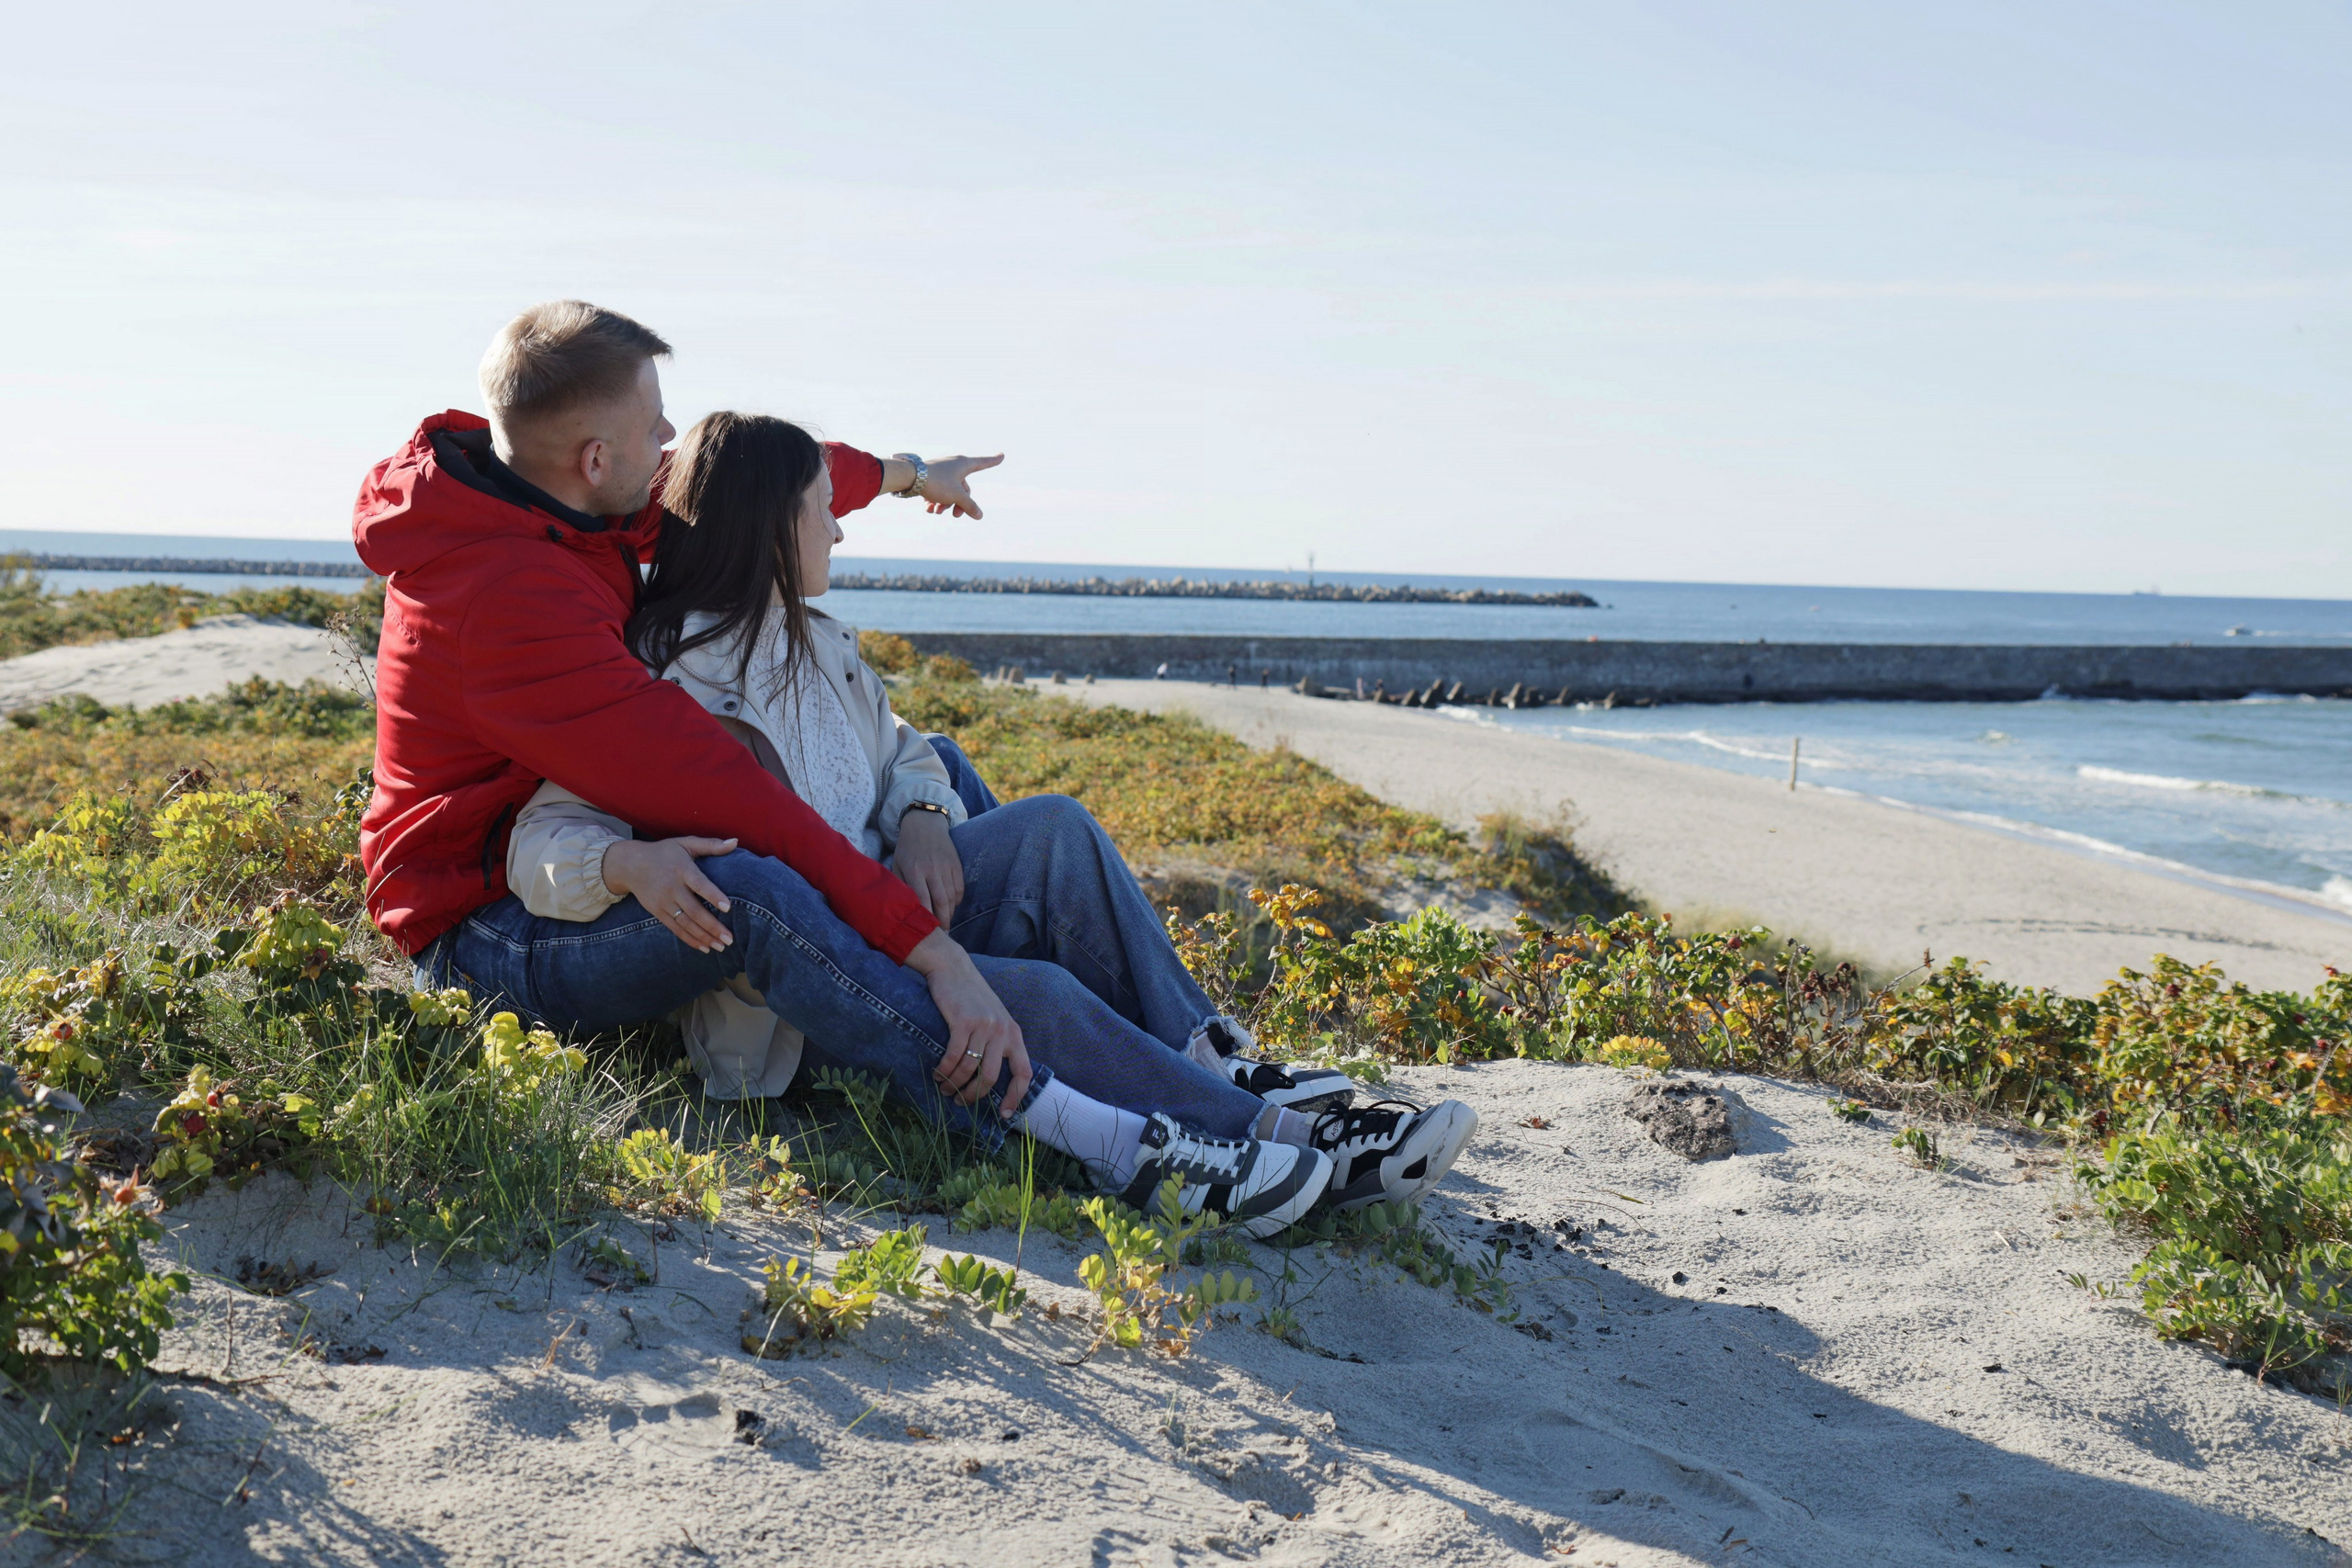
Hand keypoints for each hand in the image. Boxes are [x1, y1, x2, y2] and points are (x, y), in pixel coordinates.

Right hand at [600, 836, 737, 952]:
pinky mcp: (657, 912)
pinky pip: (675, 929)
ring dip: (704, 937)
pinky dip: (690, 939)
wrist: (630, 864)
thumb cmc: (664, 852)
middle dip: (713, 926)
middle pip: (694, 910)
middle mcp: (672, 888)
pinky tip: (704, 947)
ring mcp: (663, 902)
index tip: (728, 908)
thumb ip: (711, 844)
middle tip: (730, 939)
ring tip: (721, 946)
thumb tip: (735, 842)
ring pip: (686, 923)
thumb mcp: (685, 843)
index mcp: (682, 869)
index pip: (699, 884)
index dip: (713, 896)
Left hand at [892, 809, 963, 925]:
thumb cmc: (907, 848)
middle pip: (941, 902)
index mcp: (914, 870)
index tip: (926, 930)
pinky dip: (958, 900)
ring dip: (950, 913)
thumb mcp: (897, 864)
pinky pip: (960, 887)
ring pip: (952, 897)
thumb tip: (901, 908)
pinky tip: (952, 906)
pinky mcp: (957, 864)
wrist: (925, 824)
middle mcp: (932, 869)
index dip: (926, 917)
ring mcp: (946, 867)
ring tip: (946, 923)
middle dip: (943, 921)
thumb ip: (900, 885)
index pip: (922, 900)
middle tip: (942, 934)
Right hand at [903, 929, 1029, 1115]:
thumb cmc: (972, 998)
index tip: (1002, 1114)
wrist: (953, 968)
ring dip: (954, 1084)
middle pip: (991, 1078)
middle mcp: (1003, 1032)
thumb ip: (998, 1043)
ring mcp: (984, 1026)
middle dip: (973, 1096)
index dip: (1015, 1097)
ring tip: (944, 1088)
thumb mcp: (995, 1019)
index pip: (1024, 1073)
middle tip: (959, 1101)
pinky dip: (944, 1070)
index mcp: (1014, 1034)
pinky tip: (937, 1074)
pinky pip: (953, 1056)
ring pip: (970, 1069)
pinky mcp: (963, 1022)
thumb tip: (990, 1079)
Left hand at [918, 454, 1003, 518]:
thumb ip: (969, 506)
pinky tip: (928, 508)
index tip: (1002, 455)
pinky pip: (938, 489)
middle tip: (955, 516)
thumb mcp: (956, 496)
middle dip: (959, 503)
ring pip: (949, 491)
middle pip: (963, 487)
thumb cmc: (937, 482)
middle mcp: (953, 465)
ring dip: (944, 504)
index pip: (983, 463)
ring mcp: (941, 470)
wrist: (909, 477)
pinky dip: (935, 500)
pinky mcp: (930, 476)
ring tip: (936, 511)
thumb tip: (980, 515)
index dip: (993, 461)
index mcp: (963, 464)